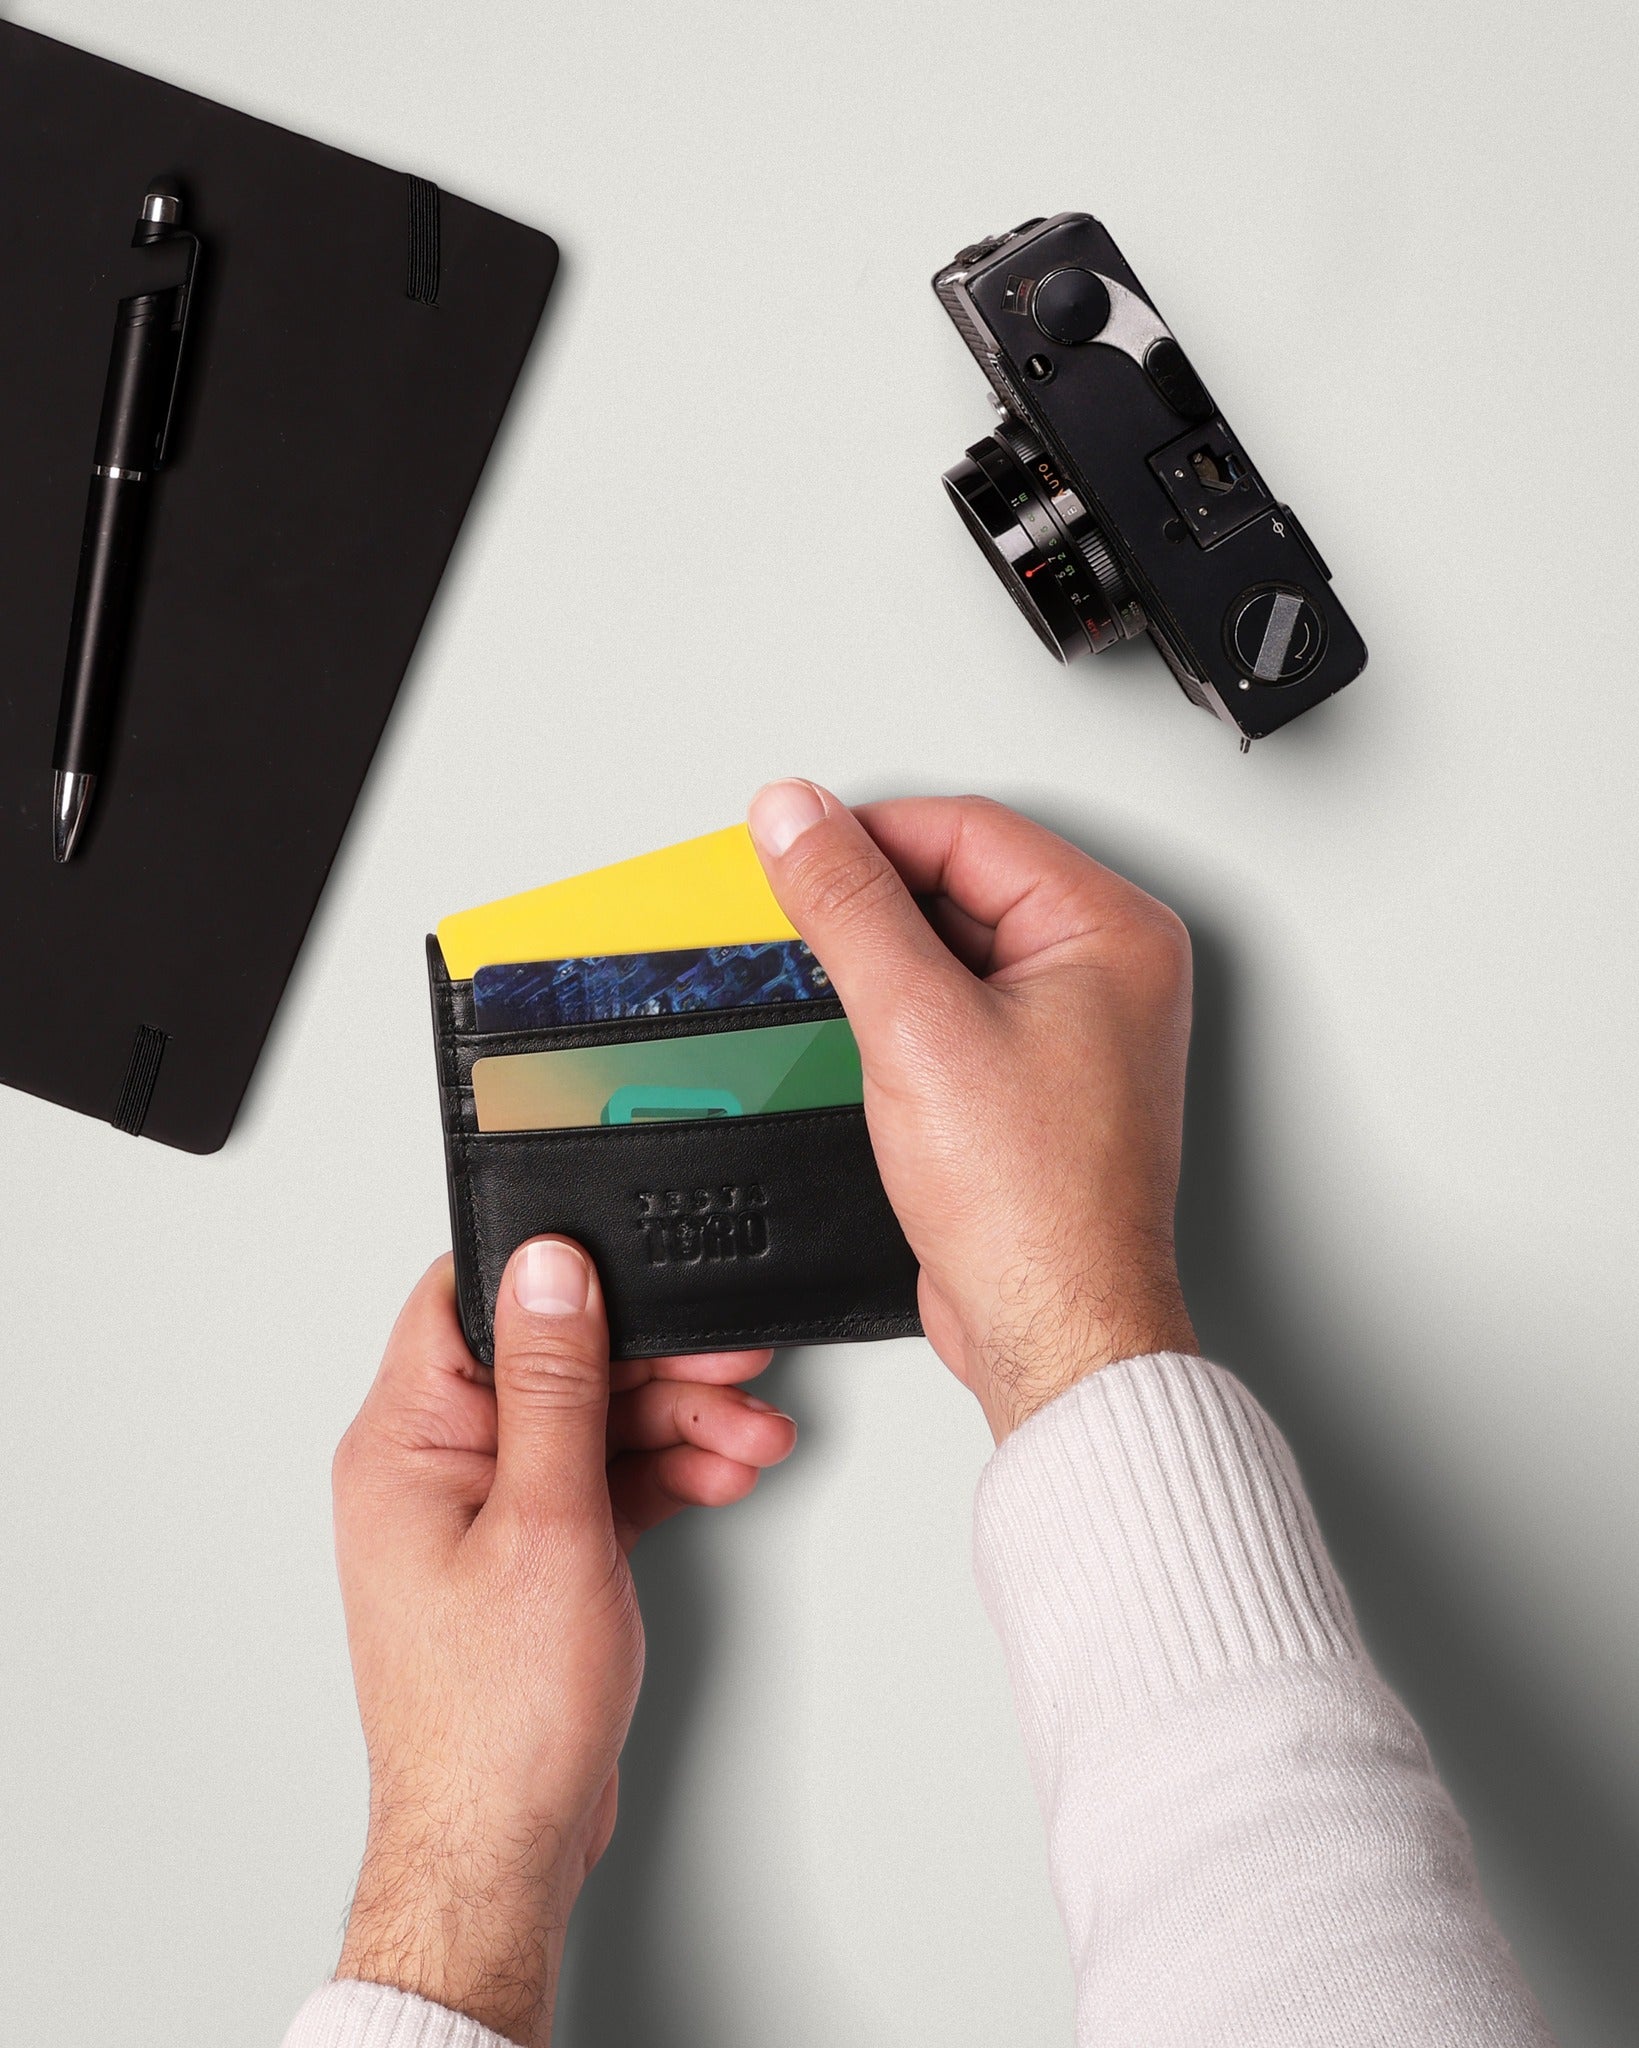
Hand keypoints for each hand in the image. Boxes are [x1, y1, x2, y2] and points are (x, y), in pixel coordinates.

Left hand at [331, 1242, 795, 2045]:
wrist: (503, 1848)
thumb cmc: (496, 1717)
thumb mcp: (545, 1522)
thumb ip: (553, 1384)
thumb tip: (549, 1268)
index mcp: (405, 1441)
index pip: (467, 1302)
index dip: (557, 1277)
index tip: (638, 1275)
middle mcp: (436, 1467)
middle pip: (553, 1362)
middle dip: (653, 1363)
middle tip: (734, 1364)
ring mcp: (485, 1512)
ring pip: (591, 1422)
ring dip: (678, 1423)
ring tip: (751, 1435)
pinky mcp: (530, 1552)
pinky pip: (601, 1480)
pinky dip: (664, 1474)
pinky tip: (723, 1473)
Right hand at [747, 783, 1196, 1440]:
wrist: (1052, 1327)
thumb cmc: (1034, 1204)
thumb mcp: (915, 1024)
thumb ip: (848, 906)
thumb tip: (796, 818)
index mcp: (1112, 929)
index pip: (968, 830)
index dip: (866, 832)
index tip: (788, 845)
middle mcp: (1108, 968)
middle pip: (961, 879)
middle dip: (871, 897)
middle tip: (796, 914)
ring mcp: (1075, 1025)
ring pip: (953, 943)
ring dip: (882, 955)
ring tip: (831, 987)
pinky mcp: (1038, 1078)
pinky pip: (957, 1004)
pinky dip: (900, 1008)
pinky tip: (861, 1037)